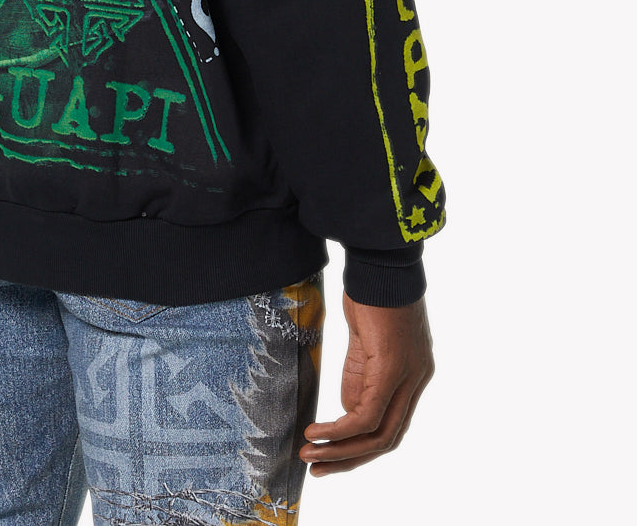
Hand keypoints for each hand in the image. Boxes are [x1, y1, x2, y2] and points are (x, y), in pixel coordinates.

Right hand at [299, 290, 433, 475]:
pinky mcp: (393, 367)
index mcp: (413, 375)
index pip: (391, 425)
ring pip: (379, 434)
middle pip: (387, 439)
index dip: (359, 447)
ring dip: (341, 451)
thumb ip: (359, 376)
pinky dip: (341, 430)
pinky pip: (368, 413)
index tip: (328, 454)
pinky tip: (317, 433)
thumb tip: (348, 411)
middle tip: (315, 468)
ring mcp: (409, 375)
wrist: (380, 259)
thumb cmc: (370, 291)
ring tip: (310, 456)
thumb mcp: (364, 341)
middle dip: (348, 459)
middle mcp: (417, 380)